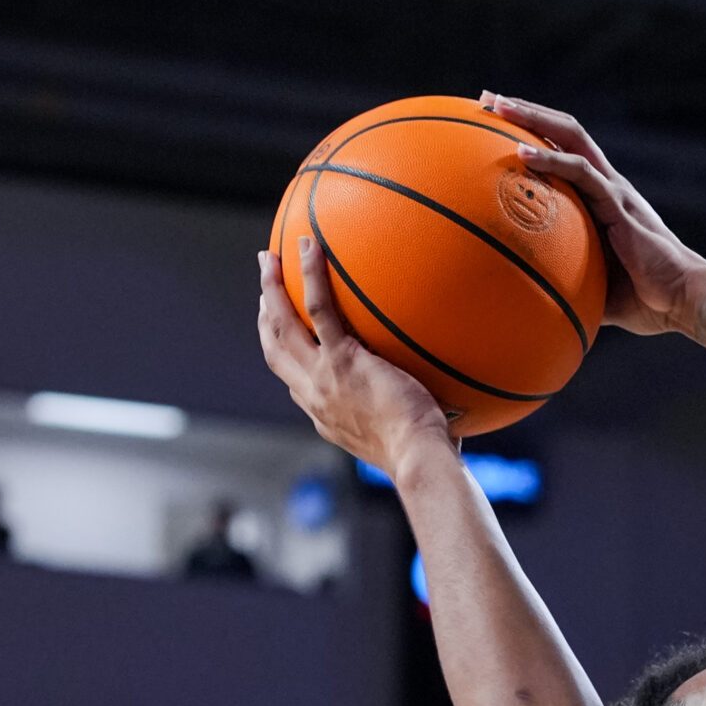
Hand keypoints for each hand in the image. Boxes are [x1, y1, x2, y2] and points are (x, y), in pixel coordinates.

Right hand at [257, 238, 453, 479]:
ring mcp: (324, 376)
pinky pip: (319, 309)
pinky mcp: (343, 360)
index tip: (284, 333)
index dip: (284, 354)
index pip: (295, 380)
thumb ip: (407, 414)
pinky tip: (309, 246)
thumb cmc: (425, 454)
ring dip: (271, 289)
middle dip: (265, 315)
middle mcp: (314, 395)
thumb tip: (441, 404)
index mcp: (325, 414)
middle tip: (264, 286)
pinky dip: (310, 275)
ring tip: (270, 258)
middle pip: (276, 348)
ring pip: (284, 325)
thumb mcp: (405, 437)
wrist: (418, 458)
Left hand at [480, 91, 704, 335]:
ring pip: (571, 139)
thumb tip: (526, 297)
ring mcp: (614, 191)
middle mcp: (608, 185)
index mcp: (604, 198)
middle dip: (525, 110)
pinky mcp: (619, 205)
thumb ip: (564, 280)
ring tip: (496, 107)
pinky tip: (520, 153)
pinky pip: (581, 173)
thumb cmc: (645, 300)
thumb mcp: (593, 285)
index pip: (566, 151)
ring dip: (532, 118)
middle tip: (486, 99)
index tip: (494, 122)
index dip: (533, 131)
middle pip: (565, 131)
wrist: (684, 300)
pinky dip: (550, 159)